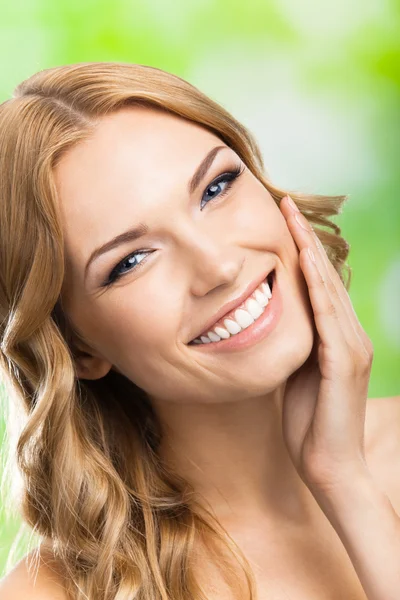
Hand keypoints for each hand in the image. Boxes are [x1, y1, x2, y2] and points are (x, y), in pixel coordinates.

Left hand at [279, 195, 373, 495]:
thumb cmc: (308, 422)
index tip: (282, 219)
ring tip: (292, 219)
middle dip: (304, 238)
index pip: (318, 283)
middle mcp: (350, 336)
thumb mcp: (294, 373)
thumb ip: (290, 344)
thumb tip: (267, 320)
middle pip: (326, 276)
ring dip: (310, 251)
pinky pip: (329, 318)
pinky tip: (305, 263)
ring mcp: (351, 348)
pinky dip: (317, 288)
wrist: (328, 466)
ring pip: (329, 289)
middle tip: (286, 203)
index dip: (301, 250)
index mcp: (336, 338)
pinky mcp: (345, 363)